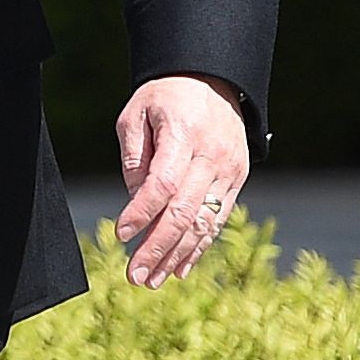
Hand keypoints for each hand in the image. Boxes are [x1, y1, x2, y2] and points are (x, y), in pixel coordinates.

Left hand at [114, 74, 253, 288]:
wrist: (213, 79)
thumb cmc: (165, 97)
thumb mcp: (136, 114)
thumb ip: (134, 157)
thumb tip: (134, 202)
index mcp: (184, 136)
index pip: (164, 184)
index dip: (142, 212)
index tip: (121, 234)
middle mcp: (212, 157)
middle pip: (185, 211)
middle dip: (158, 247)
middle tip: (135, 276)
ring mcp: (229, 171)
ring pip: (205, 222)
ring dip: (177, 255)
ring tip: (152, 280)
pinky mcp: (238, 180)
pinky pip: (219, 219)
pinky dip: (199, 246)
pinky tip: (179, 267)